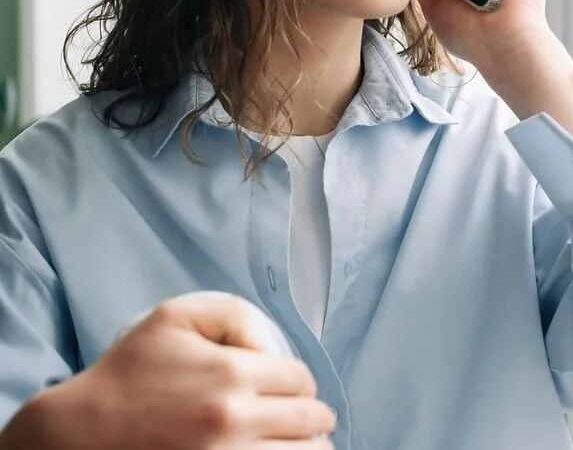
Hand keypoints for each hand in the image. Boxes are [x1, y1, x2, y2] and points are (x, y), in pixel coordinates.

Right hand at [21, 291, 335, 449]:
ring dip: (308, 448)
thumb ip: (232, 313)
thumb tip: (267, 346)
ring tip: (298, 443)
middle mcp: (235, 422)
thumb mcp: (175, 316)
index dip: (300, 381)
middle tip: (307, 417)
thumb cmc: (129, 372)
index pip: (301, 380)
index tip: (290, 387)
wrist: (84, 432)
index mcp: (231, 374)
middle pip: (310, 423)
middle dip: (312, 417)